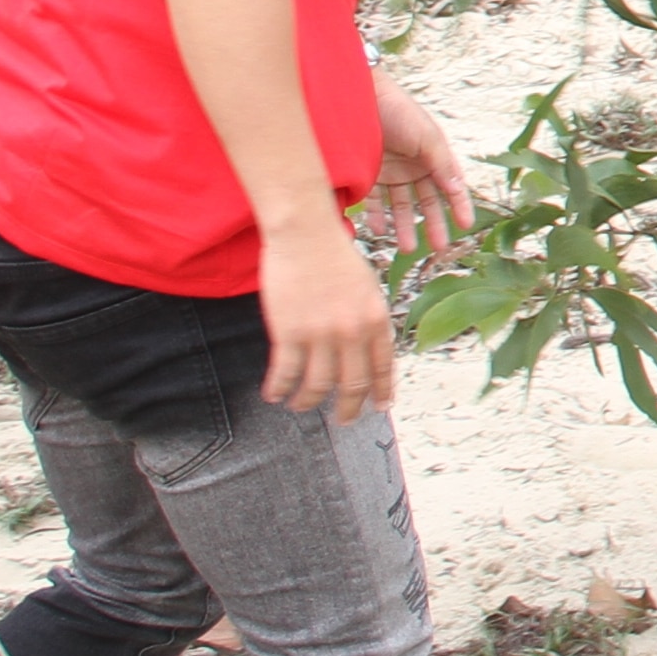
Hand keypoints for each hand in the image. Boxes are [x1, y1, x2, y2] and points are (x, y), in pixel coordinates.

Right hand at [257, 219, 399, 419]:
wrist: (306, 234)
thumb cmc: (335, 256)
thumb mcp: (368, 288)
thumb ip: (370, 320)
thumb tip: (370, 350)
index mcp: (376, 320)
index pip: (382, 367)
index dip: (381, 392)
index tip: (379, 407)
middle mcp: (352, 333)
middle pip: (352, 385)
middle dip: (348, 409)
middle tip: (344, 420)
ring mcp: (321, 335)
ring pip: (317, 386)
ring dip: (308, 402)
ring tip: (300, 406)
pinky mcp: (289, 333)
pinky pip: (285, 373)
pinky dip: (279, 389)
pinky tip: (274, 395)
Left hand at [364, 75, 474, 255]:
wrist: (358, 95)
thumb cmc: (397, 110)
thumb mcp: (427, 136)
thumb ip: (442, 164)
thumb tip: (458, 189)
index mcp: (433, 156)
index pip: (450, 185)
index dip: (460, 205)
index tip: (466, 225)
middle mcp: (413, 167)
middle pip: (426, 202)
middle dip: (433, 225)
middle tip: (438, 248)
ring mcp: (390, 172)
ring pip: (400, 207)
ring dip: (404, 227)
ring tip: (405, 248)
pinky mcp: (367, 175)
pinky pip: (374, 201)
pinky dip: (376, 216)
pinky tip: (379, 229)